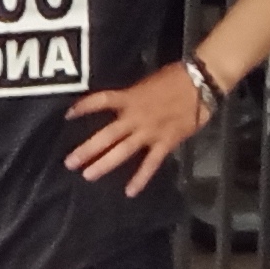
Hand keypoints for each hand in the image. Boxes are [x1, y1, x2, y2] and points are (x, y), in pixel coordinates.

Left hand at [63, 63, 206, 197]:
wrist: (201, 82)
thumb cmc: (176, 76)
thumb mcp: (148, 82)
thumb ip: (133, 96)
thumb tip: (122, 104)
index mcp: (130, 98)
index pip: (101, 101)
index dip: (83, 107)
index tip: (68, 115)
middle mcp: (135, 117)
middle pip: (107, 135)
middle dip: (87, 149)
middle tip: (69, 162)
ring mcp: (149, 132)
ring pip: (123, 151)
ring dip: (104, 164)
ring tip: (88, 175)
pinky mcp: (165, 142)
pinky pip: (151, 163)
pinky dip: (140, 178)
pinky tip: (130, 192)